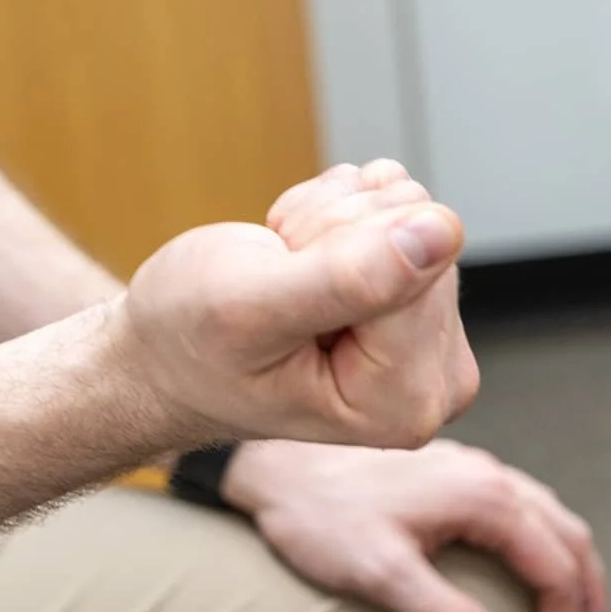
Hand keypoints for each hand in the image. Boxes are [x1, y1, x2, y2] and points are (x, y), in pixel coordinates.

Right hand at [119, 160, 478, 448]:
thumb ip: (350, 278)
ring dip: (332, 224)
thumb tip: (444, 231)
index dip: (337, 250)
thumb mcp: (248, 309)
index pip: (418, 265)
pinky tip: (305, 257)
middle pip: (420, 238)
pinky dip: (341, 215)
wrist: (166, 356)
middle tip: (279, 280)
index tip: (281, 289)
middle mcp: (439, 382)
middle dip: (335, 235)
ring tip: (286, 272)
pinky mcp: (428, 302)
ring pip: (409, 214)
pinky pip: (402, 209)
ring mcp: (439, 341)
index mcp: (405, 403)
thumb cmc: (191, 347)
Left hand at [225, 438, 608, 611]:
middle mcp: (496, 478)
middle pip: (571, 541)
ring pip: (556, 520)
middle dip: (588, 600)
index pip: (556, 569)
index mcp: (488, 500)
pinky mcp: (460, 471)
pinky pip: (531, 508)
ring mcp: (480, 469)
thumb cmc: (321, 518)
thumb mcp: (379, 575)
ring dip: (575, 570)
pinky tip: (533, 566)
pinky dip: (551, 545)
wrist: (275, 461)